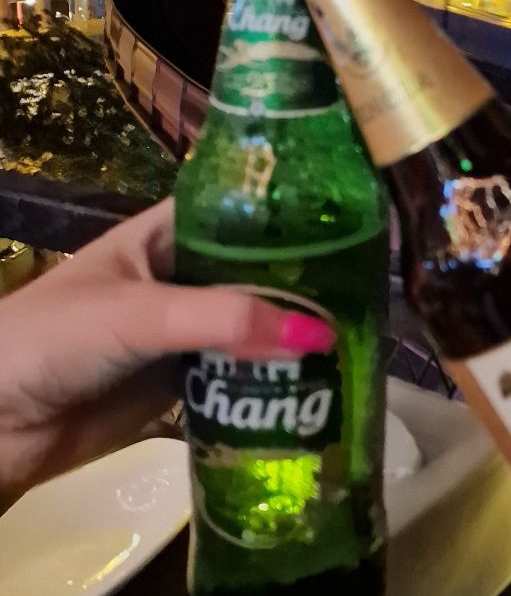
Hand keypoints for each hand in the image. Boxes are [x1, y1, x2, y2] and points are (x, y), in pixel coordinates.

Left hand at [0, 200, 332, 507]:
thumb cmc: (51, 341)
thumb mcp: (139, 314)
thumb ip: (225, 321)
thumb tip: (320, 334)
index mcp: (163, 234)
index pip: (241, 208)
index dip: (294, 212)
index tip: (356, 222)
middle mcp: (179, 277)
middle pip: (256, 272)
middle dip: (306, 283)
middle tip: (373, 291)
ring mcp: (181, 334)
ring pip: (251, 328)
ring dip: (293, 337)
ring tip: (362, 339)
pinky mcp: (180, 387)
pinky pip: (237, 379)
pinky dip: (272, 384)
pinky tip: (319, 387)